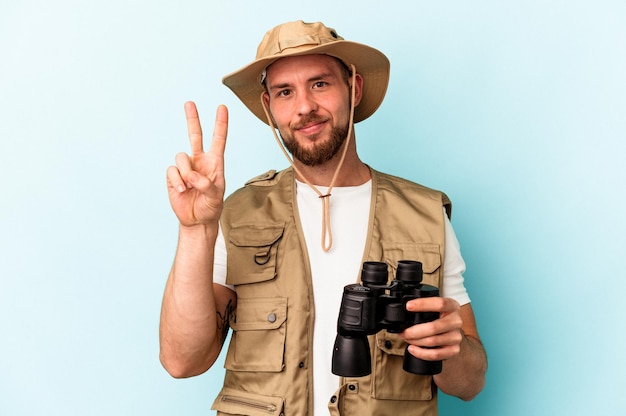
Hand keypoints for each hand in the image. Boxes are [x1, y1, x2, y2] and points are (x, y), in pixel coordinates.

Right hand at [166, 102, 227, 226]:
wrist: (196, 220)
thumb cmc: (211, 207)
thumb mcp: (215, 197)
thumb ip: (207, 185)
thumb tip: (192, 175)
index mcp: (214, 162)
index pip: (218, 139)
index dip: (220, 124)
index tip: (222, 108)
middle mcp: (199, 161)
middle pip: (195, 135)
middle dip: (192, 119)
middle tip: (189, 103)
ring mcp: (185, 167)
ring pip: (180, 157)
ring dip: (185, 173)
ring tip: (189, 187)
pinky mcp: (173, 176)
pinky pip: (172, 170)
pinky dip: (177, 181)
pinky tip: (182, 191)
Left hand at [400, 297, 463, 361]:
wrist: (452, 332)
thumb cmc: (440, 318)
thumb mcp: (436, 308)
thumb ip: (425, 308)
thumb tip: (405, 310)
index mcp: (452, 306)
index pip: (440, 303)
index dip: (423, 304)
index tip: (408, 306)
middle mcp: (456, 321)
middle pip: (433, 327)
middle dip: (413, 331)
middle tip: (403, 332)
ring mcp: (456, 336)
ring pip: (432, 341)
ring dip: (415, 341)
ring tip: (407, 339)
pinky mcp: (454, 350)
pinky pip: (436, 354)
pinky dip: (421, 353)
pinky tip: (413, 349)